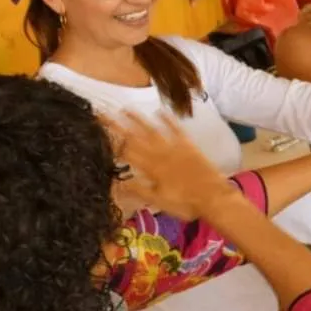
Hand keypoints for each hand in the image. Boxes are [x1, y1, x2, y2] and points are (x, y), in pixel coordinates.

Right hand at [107, 111, 236, 220]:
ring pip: (153, 130)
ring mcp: (175, 148)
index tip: (97, 129)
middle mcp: (160, 153)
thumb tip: (114, 182)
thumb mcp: (158, 201)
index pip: (125, 150)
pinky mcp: (189, 146)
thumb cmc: (184, 203)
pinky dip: (169, 120)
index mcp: (150, 167)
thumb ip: (137, 189)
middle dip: (118, 124)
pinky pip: (177, 130)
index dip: (111, 139)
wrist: (214, 197)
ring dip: (139, 118)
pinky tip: (160, 111)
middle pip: (135, 136)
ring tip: (126, 108)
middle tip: (103, 112)